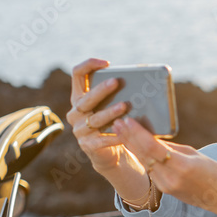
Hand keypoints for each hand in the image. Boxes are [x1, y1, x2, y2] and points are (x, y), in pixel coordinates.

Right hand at [67, 58, 130, 172]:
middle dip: (101, 90)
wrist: (109, 153)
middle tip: (116, 82)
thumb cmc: (113, 123)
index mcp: (79, 97)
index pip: (77, 74)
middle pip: (86, 98)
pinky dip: (114, 135)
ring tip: (124, 106)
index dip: (89, 65)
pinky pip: (101, 139)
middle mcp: (76, 112)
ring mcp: (79, 130)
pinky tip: (125, 131)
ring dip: (110, 112)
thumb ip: (117, 92)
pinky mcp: (88, 145)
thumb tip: (141, 75)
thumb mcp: (110, 106)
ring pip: (95, 118)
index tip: (107, 63)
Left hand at [112, 116, 216, 216]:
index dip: (138, 133)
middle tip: (116, 122)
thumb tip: (152, 138)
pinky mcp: (164, 189)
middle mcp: (170, 177)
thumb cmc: (212, 171)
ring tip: (119, 132)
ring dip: (130, 146)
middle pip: (144, 154)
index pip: (153, 147)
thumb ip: (171, 148)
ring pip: (143, 162)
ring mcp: (166, 185)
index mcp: (181, 166)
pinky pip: (149, 169)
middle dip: (129, 138)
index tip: (128, 121)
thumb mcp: (194, 154)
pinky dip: (140, 156)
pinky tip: (132, 146)